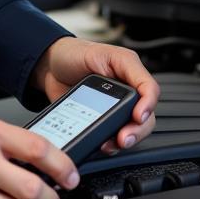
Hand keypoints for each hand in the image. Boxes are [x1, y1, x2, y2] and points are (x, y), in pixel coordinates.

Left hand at [32, 36, 158, 151]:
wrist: (48, 68)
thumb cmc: (74, 54)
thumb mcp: (102, 53)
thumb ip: (125, 67)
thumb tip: (138, 97)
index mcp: (130, 74)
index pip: (151, 92)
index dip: (147, 106)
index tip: (137, 117)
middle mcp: (126, 94)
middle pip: (145, 118)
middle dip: (136, 131)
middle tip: (123, 138)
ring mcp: (113, 110)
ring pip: (129, 131)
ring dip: (121, 141)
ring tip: (108, 144)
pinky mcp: (99, 121)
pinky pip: (110, 138)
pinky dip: (107, 145)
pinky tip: (99, 143)